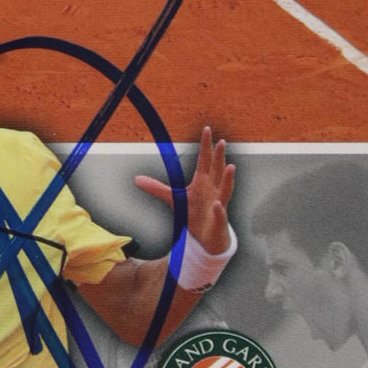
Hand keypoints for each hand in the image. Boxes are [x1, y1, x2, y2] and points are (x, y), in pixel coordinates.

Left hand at [134, 125, 235, 253]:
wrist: (207, 237)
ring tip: (231, 167)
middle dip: (219, 157)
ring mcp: (218, 204)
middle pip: (217, 170)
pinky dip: (219, 210)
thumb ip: (157, 188)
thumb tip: (136, 179)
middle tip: (221, 141)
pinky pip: (220, 214)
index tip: (207, 130)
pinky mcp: (219, 220)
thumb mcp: (173, 199)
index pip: (204, 160)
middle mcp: (213, 189)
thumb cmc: (195, 215)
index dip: (206, 146)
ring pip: (225, 189)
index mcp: (203, 182)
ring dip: (228, 179)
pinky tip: (218, 204)